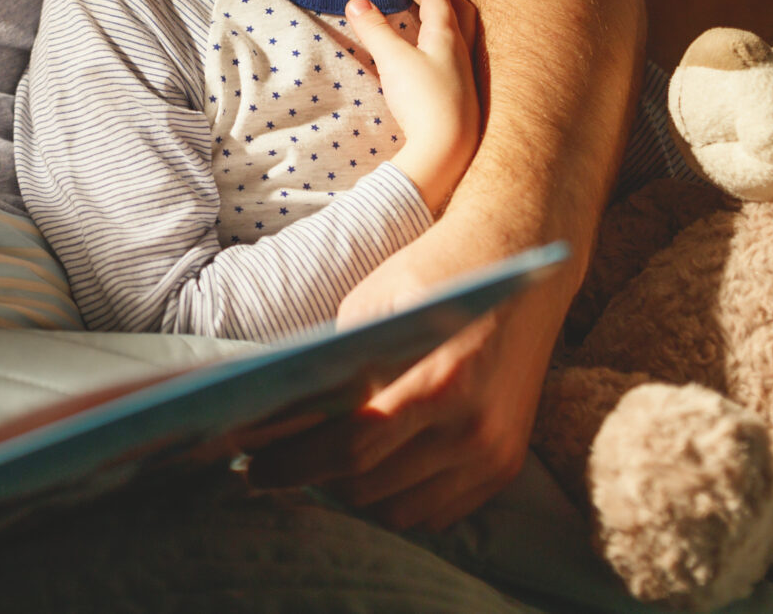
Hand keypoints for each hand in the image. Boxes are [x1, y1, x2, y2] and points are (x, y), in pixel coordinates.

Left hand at [246, 211, 571, 529]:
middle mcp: (472, 429)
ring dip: (354, 496)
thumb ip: (336, 366)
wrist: (519, 260)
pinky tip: (370, 470)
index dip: (294, 465)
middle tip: (277, 464)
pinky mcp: (505, 465)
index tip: (253, 469)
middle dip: (314, 480)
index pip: (350, 448)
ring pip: (401, 511)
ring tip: (321, 467)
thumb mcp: (371, 303)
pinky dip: (396, 499)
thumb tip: (281, 418)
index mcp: (438, 382)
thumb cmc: (434, 272)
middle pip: (371, 487)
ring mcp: (493, 453)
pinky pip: (436, 512)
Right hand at [352, 0, 480, 216]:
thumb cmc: (424, 100)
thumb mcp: (392, 60)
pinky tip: (427, 58)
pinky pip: (455, 55)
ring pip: (461, 33)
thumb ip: (374, 30)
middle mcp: (462, 50)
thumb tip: (356, 2)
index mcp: (447, 35)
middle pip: (459, 9)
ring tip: (422, 18)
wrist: (447, 152)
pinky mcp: (461, 95)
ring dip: (444, 17)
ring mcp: (464, 74)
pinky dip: (441, 43)